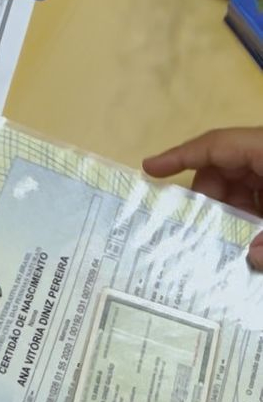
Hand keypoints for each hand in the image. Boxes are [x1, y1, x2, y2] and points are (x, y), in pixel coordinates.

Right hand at [145, 127, 262, 268]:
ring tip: (218, 247)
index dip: (180, 156)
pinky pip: (256, 199)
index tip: (149, 171)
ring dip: (230, 216)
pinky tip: (244, 244)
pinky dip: (247, 219)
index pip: (214, 145)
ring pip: (240, 188)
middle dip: (208, 201)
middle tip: (193, 233)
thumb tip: (251, 257)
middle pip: (224, 170)